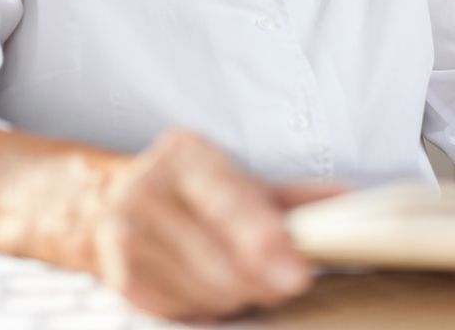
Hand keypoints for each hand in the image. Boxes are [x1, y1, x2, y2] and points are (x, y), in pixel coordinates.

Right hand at [93, 130, 341, 320]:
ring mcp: (126, 230)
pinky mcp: (120, 272)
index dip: (262, 238)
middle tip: (281, 283)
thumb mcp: (243, 186)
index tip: (296, 274)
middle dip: (260, 282)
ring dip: (234, 299)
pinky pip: (181, 310)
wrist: (117, 201)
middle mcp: (146, 185)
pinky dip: (205, 309)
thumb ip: (295, 200)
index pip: (227, 199)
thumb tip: (350, 204)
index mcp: (185, 155)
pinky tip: (206, 290)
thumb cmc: (197, 197)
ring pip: (205, 292)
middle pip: (220, 260)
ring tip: (238, 281)